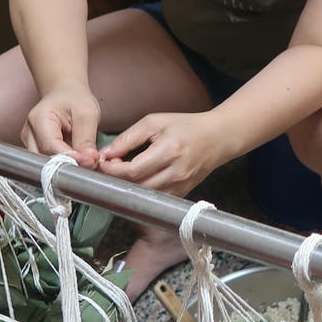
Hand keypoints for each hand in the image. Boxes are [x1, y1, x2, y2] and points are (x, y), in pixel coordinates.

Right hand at [21, 81, 100, 167]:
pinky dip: (63, 163)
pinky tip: (77, 159)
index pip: (51, 147)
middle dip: (69, 165)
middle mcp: (29, 133)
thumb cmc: (74, 99)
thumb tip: (89, 160)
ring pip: (46, 164)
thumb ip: (86, 138)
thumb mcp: (87, 113)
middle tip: (91, 163)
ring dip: (66, 166)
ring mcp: (30, 142)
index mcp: (38, 119)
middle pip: (45, 159)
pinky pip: (48, 162)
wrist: (65, 93)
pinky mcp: (35, 148)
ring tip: (86, 160)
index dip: (70, 158)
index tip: (90, 161)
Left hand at [96, 112, 220, 195]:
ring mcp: (180, 187)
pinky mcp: (181, 194)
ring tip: (121, 173)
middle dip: (117, 179)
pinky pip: (154, 199)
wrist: (218, 138)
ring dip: (127, 187)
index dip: (113, 169)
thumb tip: (106, 154)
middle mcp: (176, 173)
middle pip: (137, 187)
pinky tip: (137, 180)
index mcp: (170, 150)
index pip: (133, 170)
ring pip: (144, 197)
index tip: (103, 161)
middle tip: (108, 167)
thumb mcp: (155, 122)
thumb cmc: (186, 126)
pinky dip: (141, 192)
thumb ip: (129, 137)